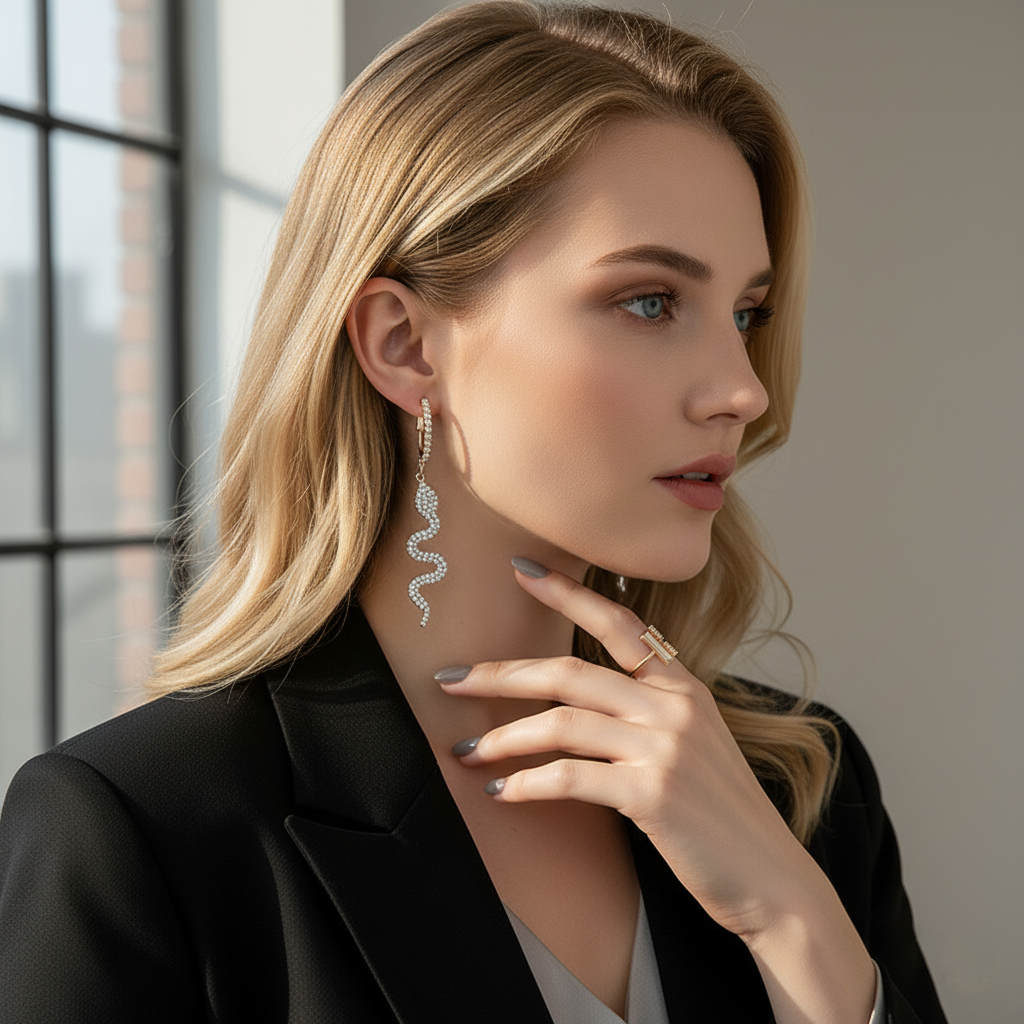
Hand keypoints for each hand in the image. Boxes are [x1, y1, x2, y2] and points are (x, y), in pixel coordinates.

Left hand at [437, 558, 818, 940]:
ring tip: (466, 753)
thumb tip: (578, 702)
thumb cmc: (721, 816)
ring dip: (503, 738)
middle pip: (569, 672)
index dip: (567, 593)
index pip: (619, 622)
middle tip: (450, 679)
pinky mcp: (653, 794)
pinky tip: (502, 793)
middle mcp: (674, 706)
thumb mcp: (694, 745)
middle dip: (501, 674)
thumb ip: (647, 712)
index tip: (521, 569)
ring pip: (561, 723)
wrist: (771, 879)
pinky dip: (527, 784)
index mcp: (683, 687)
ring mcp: (665, 747)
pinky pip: (570, 777)